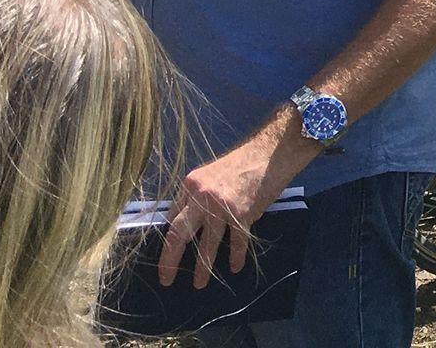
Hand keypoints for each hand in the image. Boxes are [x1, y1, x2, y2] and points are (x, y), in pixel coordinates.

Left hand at [157, 130, 301, 289]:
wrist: (270, 152)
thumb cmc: (241, 162)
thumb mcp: (210, 174)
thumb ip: (196, 196)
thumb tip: (186, 221)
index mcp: (190, 185)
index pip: (172, 217)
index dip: (169, 238)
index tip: (168, 255)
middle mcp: (201, 197)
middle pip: (179, 234)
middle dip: (170, 260)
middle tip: (166, 279)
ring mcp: (222, 206)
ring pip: (207, 244)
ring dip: (203, 267)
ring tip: (199, 283)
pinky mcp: (243, 213)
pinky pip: (237, 241)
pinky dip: (236, 255)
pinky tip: (235, 266)